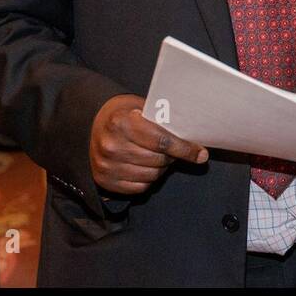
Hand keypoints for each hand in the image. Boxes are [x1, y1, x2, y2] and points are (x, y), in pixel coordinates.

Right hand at [90, 94, 208, 193]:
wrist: (94, 123)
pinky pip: (139, 187)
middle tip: (175, 150)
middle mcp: (111, 145)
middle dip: (172, 157)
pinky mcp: (104, 179)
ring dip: (162, 168)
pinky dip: (148, 179)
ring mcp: (106, 164)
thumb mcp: (142, 107)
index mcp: (122, 122)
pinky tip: (146, 166)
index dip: (185, 149)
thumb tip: (194, 139)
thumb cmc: (126, 114)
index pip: (162, 142)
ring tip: (160, 157)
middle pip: (158, 160)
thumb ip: (164, 121)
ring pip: (151, 175)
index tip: (201, 154)